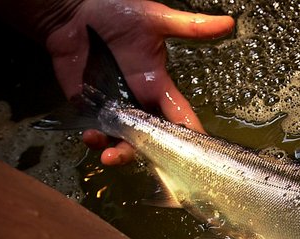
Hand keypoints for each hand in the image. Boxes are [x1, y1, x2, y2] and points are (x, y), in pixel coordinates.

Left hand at [43, 0, 233, 164]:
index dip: (190, 135)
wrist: (71, 12)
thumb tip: (228, 22)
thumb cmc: (113, 12)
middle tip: (147, 162)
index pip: (181, 117)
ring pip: (125, 142)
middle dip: (151, 155)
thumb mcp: (155, 19)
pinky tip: (91, 138)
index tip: (196, 155)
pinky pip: (97, 134)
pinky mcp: (90, 110)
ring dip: (119, 154)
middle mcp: (140, 103)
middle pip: (153, 139)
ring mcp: (115, 109)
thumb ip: (190, 27)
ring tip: (109, 156)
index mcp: (158, 87)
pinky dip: (95, 142)